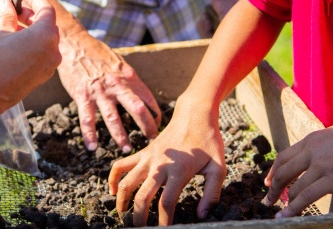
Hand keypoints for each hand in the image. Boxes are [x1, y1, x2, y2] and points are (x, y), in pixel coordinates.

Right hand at [0, 0, 59, 113]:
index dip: (36, 0)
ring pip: (46, 42)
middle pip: (47, 26)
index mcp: (46, 35)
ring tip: (14, 27)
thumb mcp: (0, 32)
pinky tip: (17, 45)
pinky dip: (34, 46)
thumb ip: (6, 15)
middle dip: (32, 16)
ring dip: (33, 32)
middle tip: (15, 11)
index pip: (46, 11)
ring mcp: (50, 66)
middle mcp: (53, 50)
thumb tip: (3, 0)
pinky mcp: (43, 77)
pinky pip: (43, 55)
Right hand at [57, 34, 160, 152]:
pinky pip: (87, 119)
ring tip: (127, 149)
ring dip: (120, 136)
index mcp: (128, 76)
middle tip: (152, 140)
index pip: (148, 98)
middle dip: (147, 126)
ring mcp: (99, 91)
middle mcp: (116, 84)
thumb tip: (141, 95)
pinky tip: (93, 148)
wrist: (74, 43)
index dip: (156, 114)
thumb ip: (129, 79)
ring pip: (112, 118)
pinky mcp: (82, 95)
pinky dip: (90, 135)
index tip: (158, 126)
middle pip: (137, 108)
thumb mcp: (119, 62)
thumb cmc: (97, 54)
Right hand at [108, 98, 225, 225]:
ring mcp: (148, 158)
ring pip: (127, 183)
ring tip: (123, 215)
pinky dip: (114, 179)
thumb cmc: (209, 142)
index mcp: (179, 170)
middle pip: (142, 196)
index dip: (164, 220)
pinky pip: (121, 166)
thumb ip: (212, 194)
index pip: (166, 202)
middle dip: (139, 217)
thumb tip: (202, 216)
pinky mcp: (142, 152)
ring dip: (122, 201)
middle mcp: (159, 165)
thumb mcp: (218, 168)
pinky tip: (114, 191)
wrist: (194, 115)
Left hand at [263, 107, 332, 217]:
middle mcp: (312, 151)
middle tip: (268, 200)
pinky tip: (286, 216)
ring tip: (278, 212)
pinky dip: (293, 208)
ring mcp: (322, 164)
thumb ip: (322, 147)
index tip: (267, 182)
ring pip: (294, 187)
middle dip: (273, 189)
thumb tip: (316, 159)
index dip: (272, 172)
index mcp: (311, 139)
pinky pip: (307, 196)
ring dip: (283, 202)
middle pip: (282, 172)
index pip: (283, 157)